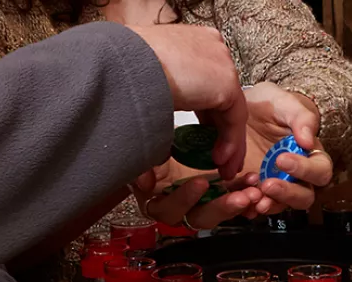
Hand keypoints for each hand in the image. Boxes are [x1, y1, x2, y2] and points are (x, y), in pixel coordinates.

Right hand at [128, 24, 246, 178]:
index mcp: (188, 43)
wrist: (117, 66)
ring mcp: (220, 61)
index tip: (201, 140)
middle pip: (222, 96)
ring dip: (227, 141)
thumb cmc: (117, 73)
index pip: (205, 82)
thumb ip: (155, 113)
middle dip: (219, 130)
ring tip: (222, 167)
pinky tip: (219, 160)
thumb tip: (153, 153)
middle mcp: (208, 47)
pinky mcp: (225, 80)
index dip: (205, 115)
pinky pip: (235, 116)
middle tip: (215, 157)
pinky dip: (230, 140)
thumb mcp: (142, 92)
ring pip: (231, 108)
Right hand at [133, 162, 264, 228]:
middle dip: (222, 208)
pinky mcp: (219, 194)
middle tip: (241, 197)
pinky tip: (254, 183)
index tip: (201, 183)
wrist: (166, 138)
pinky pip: (234, 198)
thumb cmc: (150, 149)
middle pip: (201, 218)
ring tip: (253, 191)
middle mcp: (181, 209)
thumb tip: (144, 183)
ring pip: (221, 210)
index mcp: (158, 202)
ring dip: (239, 201)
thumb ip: (142, 168)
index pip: (169, 210)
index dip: (184, 200)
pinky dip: (245, 190)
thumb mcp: (144, 155)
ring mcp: (202, 203)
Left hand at [241, 82, 332, 212]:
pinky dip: (246, 206)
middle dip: (287, 194)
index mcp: (309, 155)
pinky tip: (237, 199)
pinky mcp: (250, 189)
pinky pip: (252, 205)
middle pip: (304, 197)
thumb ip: (301, 117)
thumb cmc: (268, 105)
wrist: (238, 110)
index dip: (306, 170)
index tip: (282, 159)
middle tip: (268, 184)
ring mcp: (273, 184)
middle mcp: (295, 175)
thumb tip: (308, 140)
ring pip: (279, 205)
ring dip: (268, 204)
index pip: (320, 171)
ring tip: (252, 196)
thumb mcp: (284, 103)